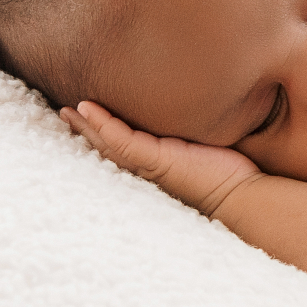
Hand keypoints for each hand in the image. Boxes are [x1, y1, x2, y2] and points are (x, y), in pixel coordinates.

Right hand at [61, 100, 260, 217]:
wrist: (243, 198)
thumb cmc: (231, 178)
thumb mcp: (207, 153)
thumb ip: (196, 140)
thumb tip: (203, 119)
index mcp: (156, 169)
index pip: (124, 150)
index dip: (104, 136)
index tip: (87, 121)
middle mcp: (147, 172)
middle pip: (107, 149)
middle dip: (85, 132)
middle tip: (64, 113)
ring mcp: (148, 167)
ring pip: (107, 145)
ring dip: (86, 126)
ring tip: (67, 110)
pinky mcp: (156, 161)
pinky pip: (122, 140)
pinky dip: (102, 124)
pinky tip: (86, 109)